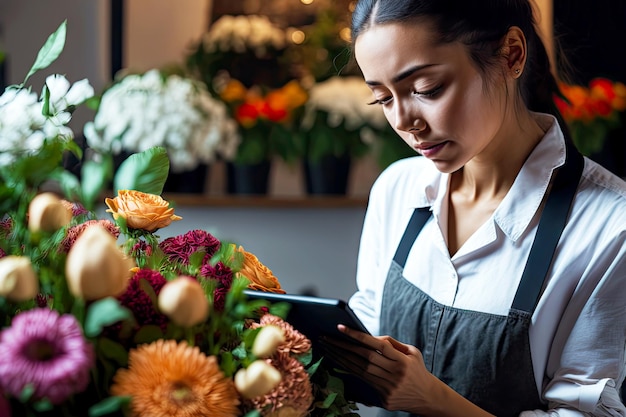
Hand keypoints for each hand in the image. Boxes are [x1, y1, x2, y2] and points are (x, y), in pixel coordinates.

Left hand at [321, 324, 436, 413]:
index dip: (358, 336)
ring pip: (360, 370)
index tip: (341, 327)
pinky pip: (363, 382)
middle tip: (327, 337)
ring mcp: (389, 388)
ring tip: (327, 348)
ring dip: (341, 358)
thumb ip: (392, 343)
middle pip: (364, 358)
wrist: (428, 397)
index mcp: (403, 360)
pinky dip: (349, 371)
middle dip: (343, 346)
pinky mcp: (384, 398)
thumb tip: (371, 337)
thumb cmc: (417, 370)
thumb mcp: (412, 352)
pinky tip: (338, 362)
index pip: (377, 345)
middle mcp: (395, 374)